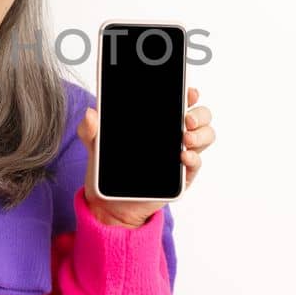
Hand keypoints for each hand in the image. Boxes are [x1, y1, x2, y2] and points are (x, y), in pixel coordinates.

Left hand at [78, 87, 215, 228]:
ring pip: (205, 137)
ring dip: (201, 134)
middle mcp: (173, 135)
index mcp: (157, 122)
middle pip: (200, 116)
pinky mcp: (181, 177)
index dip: (188, 94)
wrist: (109, 204)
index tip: (189, 91)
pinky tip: (184, 156)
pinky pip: (196, 164)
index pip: (179, 101)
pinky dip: (194, 158)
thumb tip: (91, 113)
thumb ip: (90, 129)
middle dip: (199, 113)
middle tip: (186, 118)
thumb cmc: (107, 170)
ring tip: (185, 138)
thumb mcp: (95, 146)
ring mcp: (180, 155)